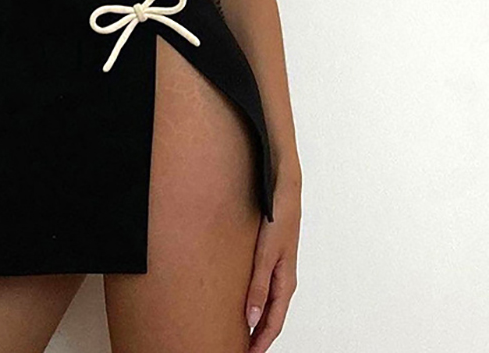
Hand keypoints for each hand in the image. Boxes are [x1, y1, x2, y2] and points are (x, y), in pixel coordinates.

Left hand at [246, 173, 300, 351]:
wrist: (283, 188)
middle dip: (258, 336)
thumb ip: (258, 285)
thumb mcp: (266, 252)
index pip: (273, 322)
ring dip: (255, 320)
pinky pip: (263, 287)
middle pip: (271, 317)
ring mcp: (277, 268)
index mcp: (286, 281)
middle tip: (240, 349)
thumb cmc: (279, 217)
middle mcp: (283, 278)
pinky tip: (241, 301)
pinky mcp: (269, 256)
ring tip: (238, 332)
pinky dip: (254, 301)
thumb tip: (252, 318)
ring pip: (267, 303)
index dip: (261, 343)